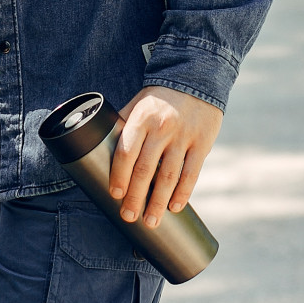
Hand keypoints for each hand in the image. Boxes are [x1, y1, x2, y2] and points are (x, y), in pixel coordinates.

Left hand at [108, 86, 222, 228]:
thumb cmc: (159, 99)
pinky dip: (182, 194)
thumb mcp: (137, 105)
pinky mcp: (202, 144)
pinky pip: (191, 174)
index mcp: (142, 119)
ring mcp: (184, 137)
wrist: (195, 81)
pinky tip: (174, 207)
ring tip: (150, 221)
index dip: (119, 176)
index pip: (126, 152)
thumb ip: (123, 127)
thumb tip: (101, 151)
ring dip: (158, 203)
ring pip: (169, 176)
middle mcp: (162, 128)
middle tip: (128, 216)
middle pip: (146, 170)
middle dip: (136, 197)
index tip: (115, 194)